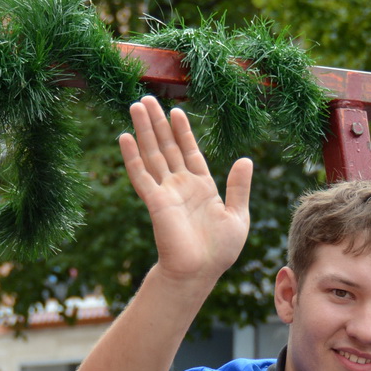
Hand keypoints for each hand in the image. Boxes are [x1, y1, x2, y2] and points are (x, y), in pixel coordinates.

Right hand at [119, 96, 252, 284]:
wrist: (200, 272)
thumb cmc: (220, 251)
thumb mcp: (238, 215)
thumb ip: (238, 187)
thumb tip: (245, 159)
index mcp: (202, 187)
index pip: (190, 152)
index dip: (183, 132)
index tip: (177, 112)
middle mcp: (181, 185)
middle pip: (167, 147)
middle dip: (158, 123)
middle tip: (147, 98)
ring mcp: (166, 191)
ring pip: (153, 154)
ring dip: (144, 130)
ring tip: (136, 106)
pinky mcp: (155, 201)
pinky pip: (141, 175)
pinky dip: (132, 156)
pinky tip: (125, 136)